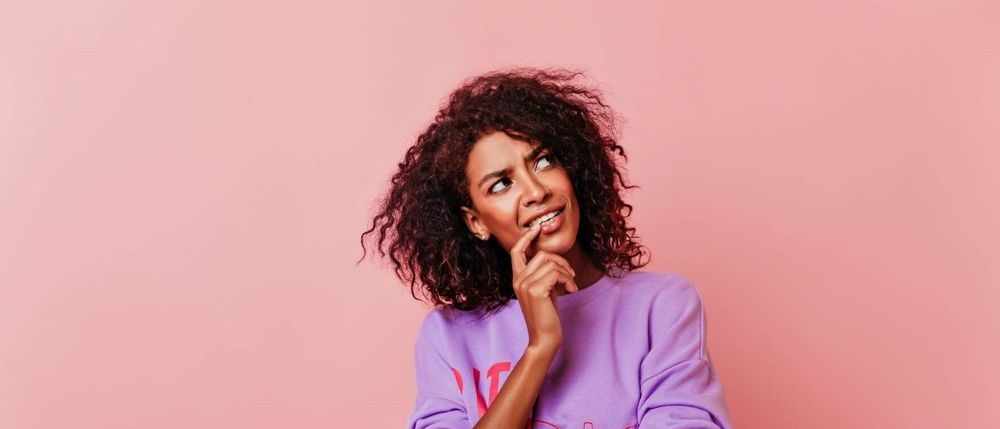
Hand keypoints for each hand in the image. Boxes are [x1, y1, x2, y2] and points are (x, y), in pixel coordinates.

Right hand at [509, 224, 578, 350]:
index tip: (537, 229)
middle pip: (541, 255)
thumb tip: (553, 259)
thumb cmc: (546, 315)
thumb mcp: (543, 290)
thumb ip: (542, 274)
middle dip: (560, 261)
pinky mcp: (536, 291)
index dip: (526, 238)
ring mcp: (525, 285)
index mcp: (517, 279)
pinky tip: (571, 290)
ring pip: (550, 263)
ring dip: (566, 272)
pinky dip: (568, 279)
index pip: (516, 251)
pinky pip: (556, 273)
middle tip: (569, 275)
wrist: (544, 338)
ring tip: (571, 285)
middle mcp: (518, 280)